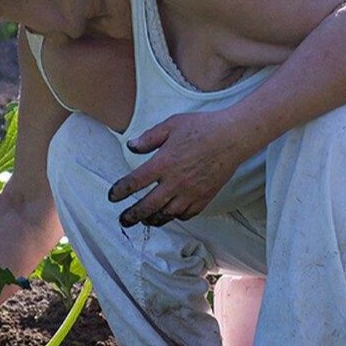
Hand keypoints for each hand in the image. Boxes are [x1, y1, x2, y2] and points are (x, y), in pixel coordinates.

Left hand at [107, 110, 248, 226]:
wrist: (232, 137)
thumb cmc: (202, 127)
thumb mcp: (171, 125)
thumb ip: (149, 138)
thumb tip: (131, 146)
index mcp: (163, 163)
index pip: (134, 182)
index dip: (120, 191)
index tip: (113, 197)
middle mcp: (174, 182)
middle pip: (147, 206)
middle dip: (132, 215)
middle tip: (124, 220)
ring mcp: (190, 192)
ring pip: (166, 214)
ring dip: (153, 219)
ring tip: (146, 220)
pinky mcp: (204, 197)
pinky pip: (187, 214)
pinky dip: (176, 217)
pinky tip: (171, 214)